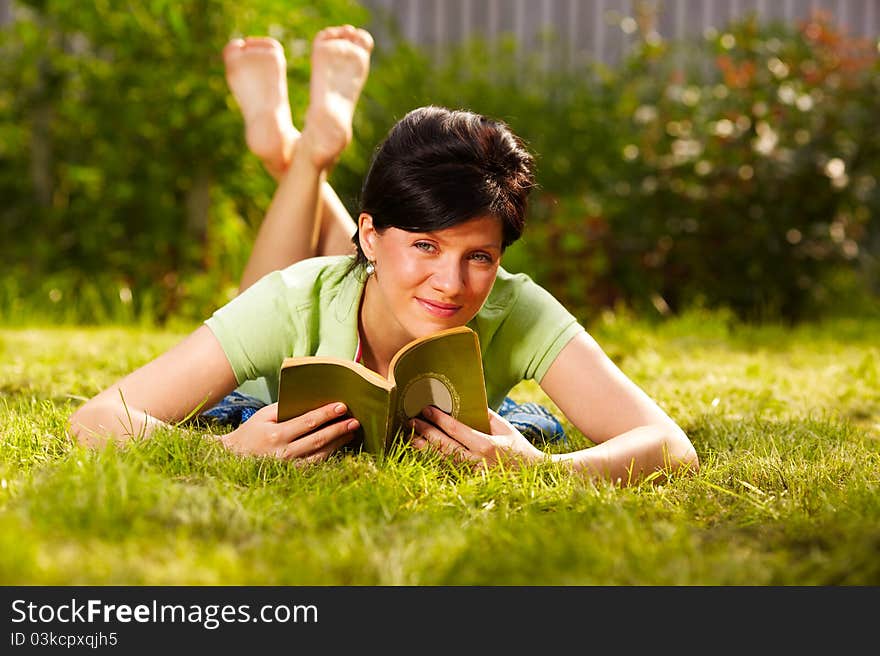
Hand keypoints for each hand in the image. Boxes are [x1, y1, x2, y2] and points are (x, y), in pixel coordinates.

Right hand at [221, 401, 358, 463]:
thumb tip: (312, 402)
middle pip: (318, 439)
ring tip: (351, 431)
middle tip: (355, 420)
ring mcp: (289, 467)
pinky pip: (315, 465)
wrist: (234, 458)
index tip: (342, 406)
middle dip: (338, 429)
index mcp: (276, 435)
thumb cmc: (251, 431)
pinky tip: (340, 445)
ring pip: (320, 455)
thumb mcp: (264, 416)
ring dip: (338, 443)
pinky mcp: (292, 475)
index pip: (308, 422)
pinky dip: (330, 454)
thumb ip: (286, 409)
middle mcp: (284, 453)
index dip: (327, 414)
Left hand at [407, 405, 547, 467]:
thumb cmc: (517, 447)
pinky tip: (424, 454)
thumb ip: (486, 415)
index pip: (456, 430)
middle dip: (426, 432)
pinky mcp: (470, 481)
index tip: (426, 409)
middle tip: (412, 421)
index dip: (439, 419)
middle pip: (445, 446)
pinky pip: (448, 471)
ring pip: (443, 460)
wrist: (531, 473)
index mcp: (486, 445)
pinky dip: (434, 462)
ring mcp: (472, 474)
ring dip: (425, 448)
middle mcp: (477, 461)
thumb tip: (466, 402)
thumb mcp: (505, 427)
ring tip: (411, 437)